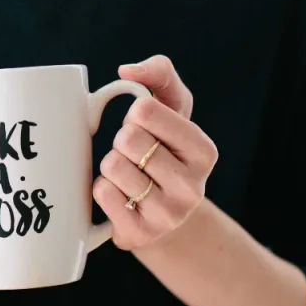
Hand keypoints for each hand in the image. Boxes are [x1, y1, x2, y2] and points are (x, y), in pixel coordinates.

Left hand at [93, 55, 218, 249]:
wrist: (163, 215)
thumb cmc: (164, 150)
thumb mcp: (172, 109)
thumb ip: (159, 74)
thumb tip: (127, 71)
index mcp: (204, 151)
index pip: (145, 111)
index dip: (135, 115)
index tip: (145, 127)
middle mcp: (193, 186)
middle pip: (127, 139)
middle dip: (121, 141)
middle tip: (135, 155)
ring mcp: (167, 215)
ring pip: (112, 166)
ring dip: (110, 166)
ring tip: (128, 176)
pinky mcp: (140, 234)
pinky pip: (101, 193)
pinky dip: (101, 188)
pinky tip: (120, 196)